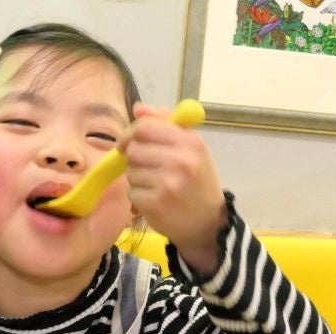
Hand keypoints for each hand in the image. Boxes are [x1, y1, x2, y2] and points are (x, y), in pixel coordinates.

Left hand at [119, 102, 226, 273]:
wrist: (208, 222)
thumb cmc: (197, 181)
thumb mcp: (190, 148)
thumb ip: (164, 125)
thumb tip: (137, 109)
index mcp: (190, 142)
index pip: (144, 127)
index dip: (130, 133)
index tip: (127, 142)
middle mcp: (180, 161)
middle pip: (133, 148)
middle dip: (133, 156)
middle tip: (144, 166)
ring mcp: (168, 184)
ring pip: (131, 171)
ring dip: (136, 177)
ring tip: (155, 184)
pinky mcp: (156, 204)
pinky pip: (132, 192)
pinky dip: (138, 196)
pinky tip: (154, 198)